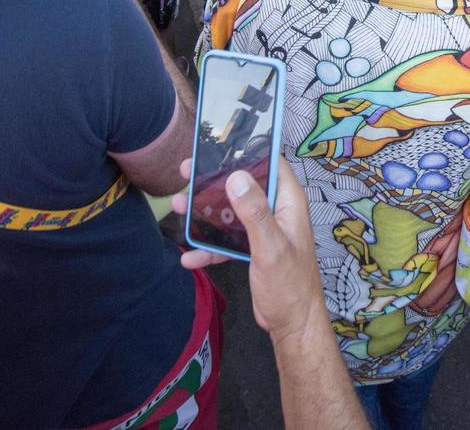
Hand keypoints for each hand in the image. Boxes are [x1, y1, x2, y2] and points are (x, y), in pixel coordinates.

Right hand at [174, 158, 329, 343]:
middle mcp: (276, 210)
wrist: (292, 324)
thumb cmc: (291, 286)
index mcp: (287, 202)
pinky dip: (209, 246)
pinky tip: (190, 256)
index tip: (216, 146)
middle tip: (186, 172)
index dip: (243, 151)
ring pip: (229, 211)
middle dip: (213, 180)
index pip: (268, 162)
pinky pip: (227, 239)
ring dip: (204, 212)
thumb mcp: (271, 247)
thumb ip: (254, 213)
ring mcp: (263, 229)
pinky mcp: (253, 248)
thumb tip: (236, 177)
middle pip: (242, 185)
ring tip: (177, 208)